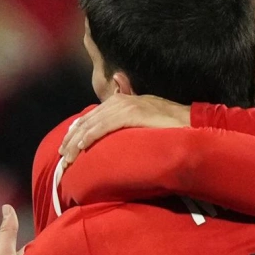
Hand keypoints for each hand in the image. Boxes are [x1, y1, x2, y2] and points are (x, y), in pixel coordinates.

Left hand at [59, 94, 190, 166]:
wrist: (192, 122)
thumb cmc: (171, 125)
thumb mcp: (146, 118)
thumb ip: (129, 117)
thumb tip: (116, 118)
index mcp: (123, 99)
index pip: (93, 114)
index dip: (78, 129)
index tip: (67, 144)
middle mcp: (122, 99)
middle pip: (90, 118)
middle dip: (73, 137)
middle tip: (62, 154)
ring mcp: (128, 105)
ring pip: (94, 122)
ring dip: (78, 140)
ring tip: (67, 155)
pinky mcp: (133, 113)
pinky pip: (106, 125)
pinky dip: (92, 135)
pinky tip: (82, 146)